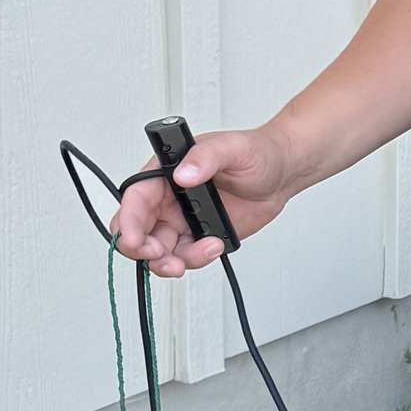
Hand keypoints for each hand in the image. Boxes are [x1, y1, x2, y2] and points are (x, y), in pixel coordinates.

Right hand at [112, 126, 299, 273]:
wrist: (281, 174)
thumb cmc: (255, 153)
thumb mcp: (231, 147)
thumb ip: (205, 157)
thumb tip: (184, 174)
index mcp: (165, 173)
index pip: (135, 199)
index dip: (129, 221)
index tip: (134, 240)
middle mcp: (168, 199)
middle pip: (137, 231)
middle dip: (142, 249)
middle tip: (160, 256)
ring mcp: (182, 220)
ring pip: (159, 251)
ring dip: (167, 262)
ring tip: (192, 257)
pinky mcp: (199, 237)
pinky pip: (185, 257)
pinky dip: (195, 259)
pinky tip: (214, 245)